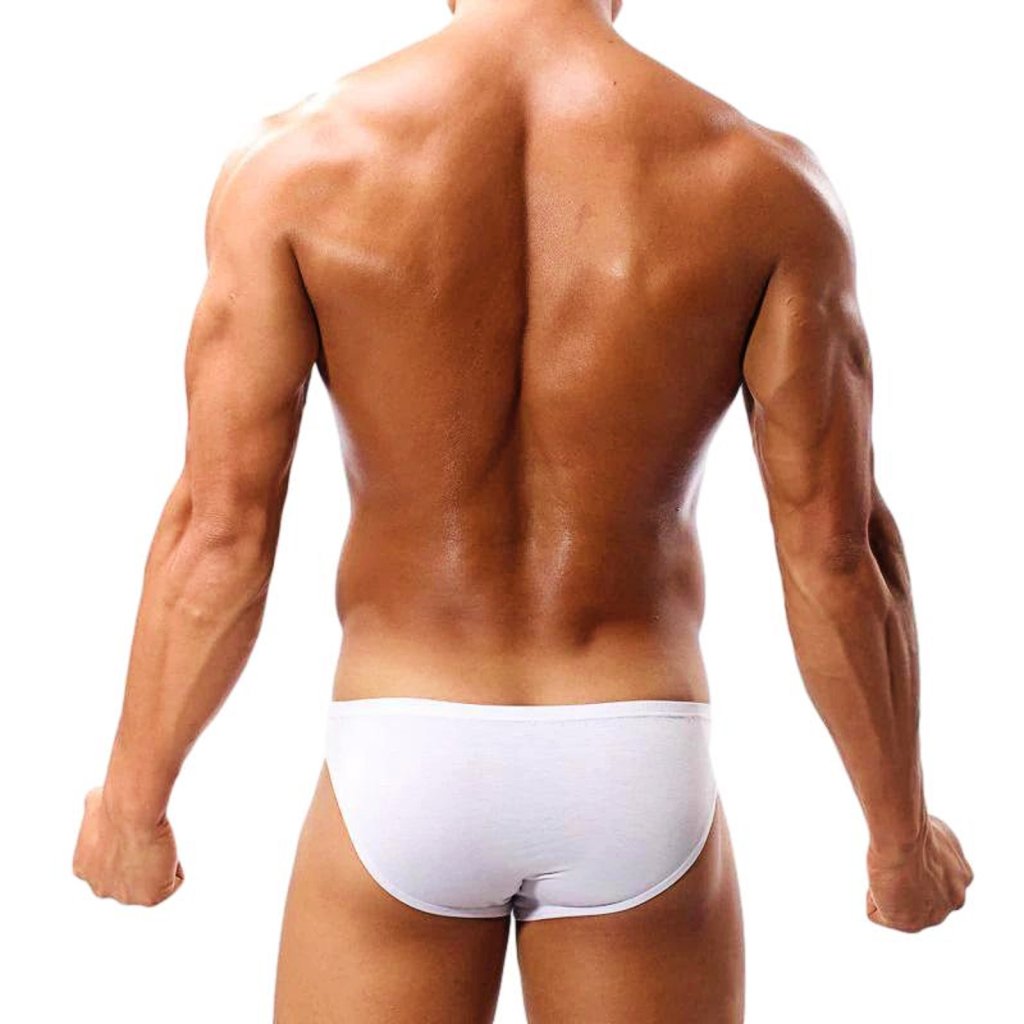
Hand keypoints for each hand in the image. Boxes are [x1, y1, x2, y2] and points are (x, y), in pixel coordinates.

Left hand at [73, 787, 183, 905]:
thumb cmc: (115, 802)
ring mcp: (124, 897)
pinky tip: (166, 849)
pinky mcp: (149, 898)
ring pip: (154, 882)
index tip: (136, 831)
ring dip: (160, 864)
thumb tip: (98, 797)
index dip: (130, 845)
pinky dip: (176, 865)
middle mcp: (100, 888)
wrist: (131, 812)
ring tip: (157, 842)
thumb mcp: (94, 802)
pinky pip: (174, 882)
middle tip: (150, 838)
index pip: (113, 864)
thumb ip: (95, 811)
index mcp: (84, 869)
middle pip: (132, 879)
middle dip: (143, 861)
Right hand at [866, 815, 971, 931]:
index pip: (934, 880)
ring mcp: (933, 916)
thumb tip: (924, 841)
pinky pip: (877, 913)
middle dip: (903, 885)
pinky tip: (878, 879)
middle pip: (917, 898)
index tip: (904, 851)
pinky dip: (871, 896)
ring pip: (897, 907)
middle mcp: (953, 901)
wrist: (904, 837)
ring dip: (886, 891)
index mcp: (961, 878)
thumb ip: (937, 847)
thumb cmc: (913, 826)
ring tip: (885, 871)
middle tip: (892, 863)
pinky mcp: (908, 924)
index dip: (912, 865)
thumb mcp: (936, 831)